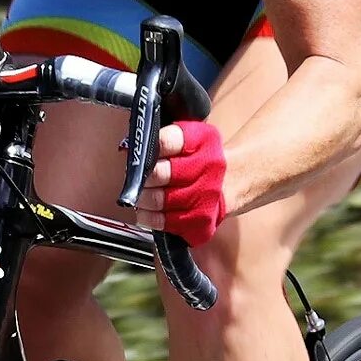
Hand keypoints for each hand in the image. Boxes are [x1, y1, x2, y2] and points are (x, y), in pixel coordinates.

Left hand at [139, 119, 228, 246]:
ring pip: (157, 199)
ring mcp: (205, 197)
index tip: (139, 153)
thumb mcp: (190, 138)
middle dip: (142, 176)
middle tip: (137, 176)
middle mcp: (208, 168)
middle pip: (159, 173)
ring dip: (142, 197)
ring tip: (140, 193)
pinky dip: (148, 216)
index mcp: (203, 141)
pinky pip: (163, 222)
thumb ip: (163, 140)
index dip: (148, 148)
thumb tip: (130, 148)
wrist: (230, 183)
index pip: (169, 140)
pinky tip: (148, 210)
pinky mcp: (200, 221)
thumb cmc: (201, 160)